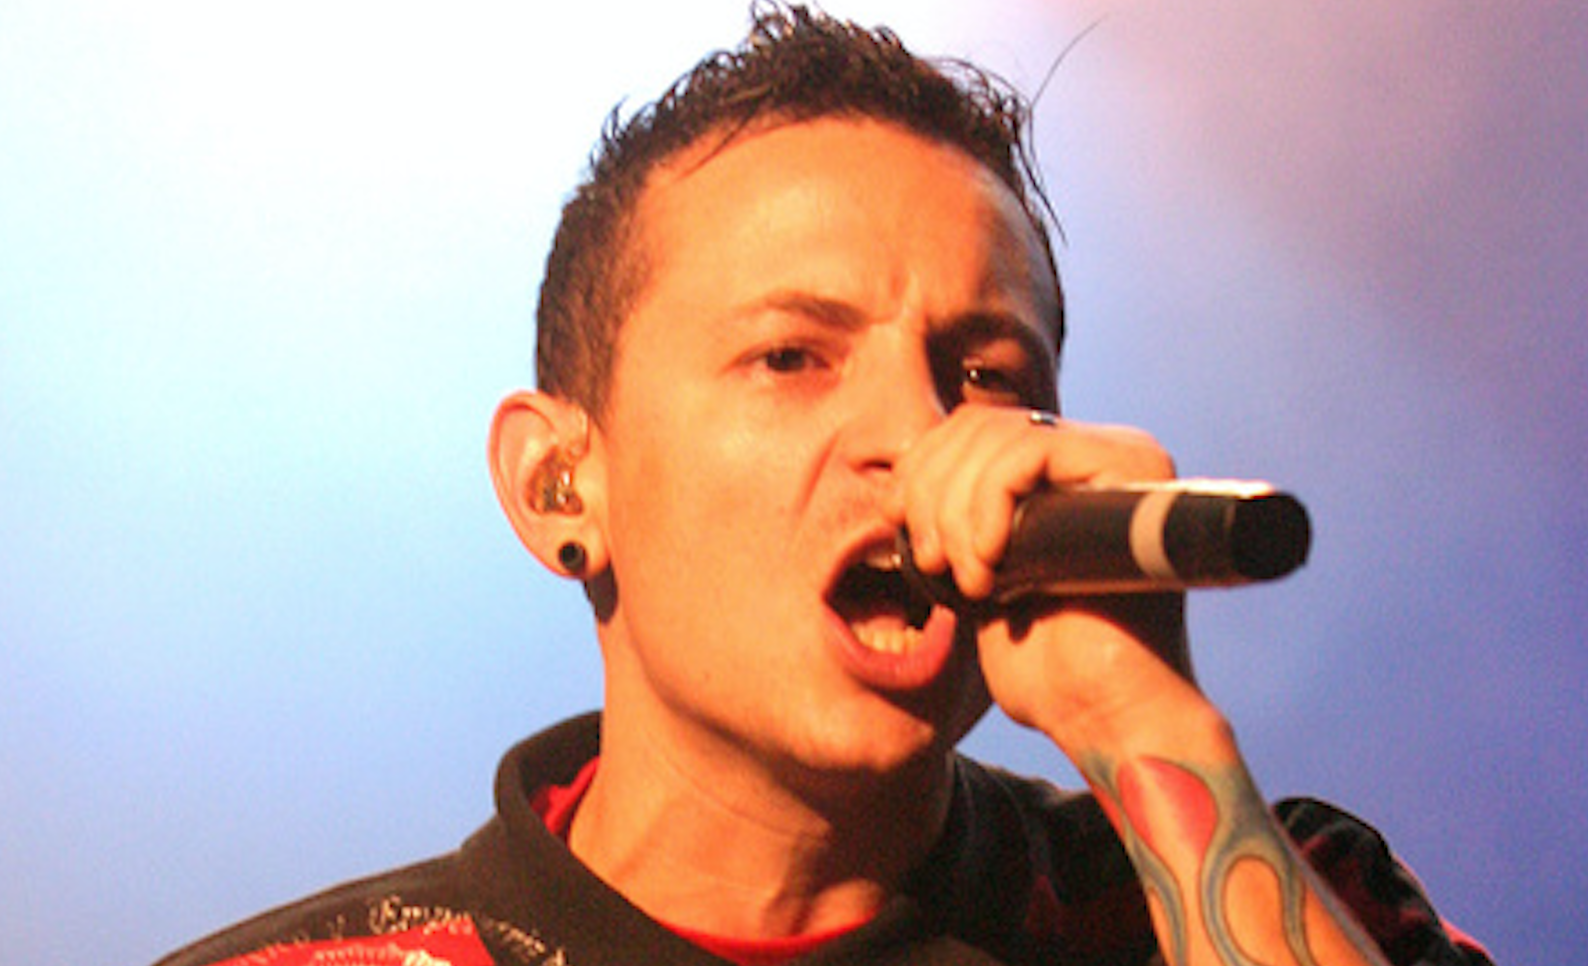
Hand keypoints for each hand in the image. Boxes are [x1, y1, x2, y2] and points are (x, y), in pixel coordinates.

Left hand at [885, 405, 1209, 759]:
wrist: (1107, 716)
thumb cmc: (1051, 668)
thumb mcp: (986, 579)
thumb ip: (960, 525)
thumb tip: (904, 479)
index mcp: (1062, 476)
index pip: (973, 429)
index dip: (921, 468)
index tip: (895, 519)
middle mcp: (1095, 457)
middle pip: (979, 425)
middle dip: (931, 490)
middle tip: (929, 559)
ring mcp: (1118, 461)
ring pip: (998, 436)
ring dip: (955, 508)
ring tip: (964, 574)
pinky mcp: (1129, 473)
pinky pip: (1030, 452)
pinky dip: (989, 503)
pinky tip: (990, 565)